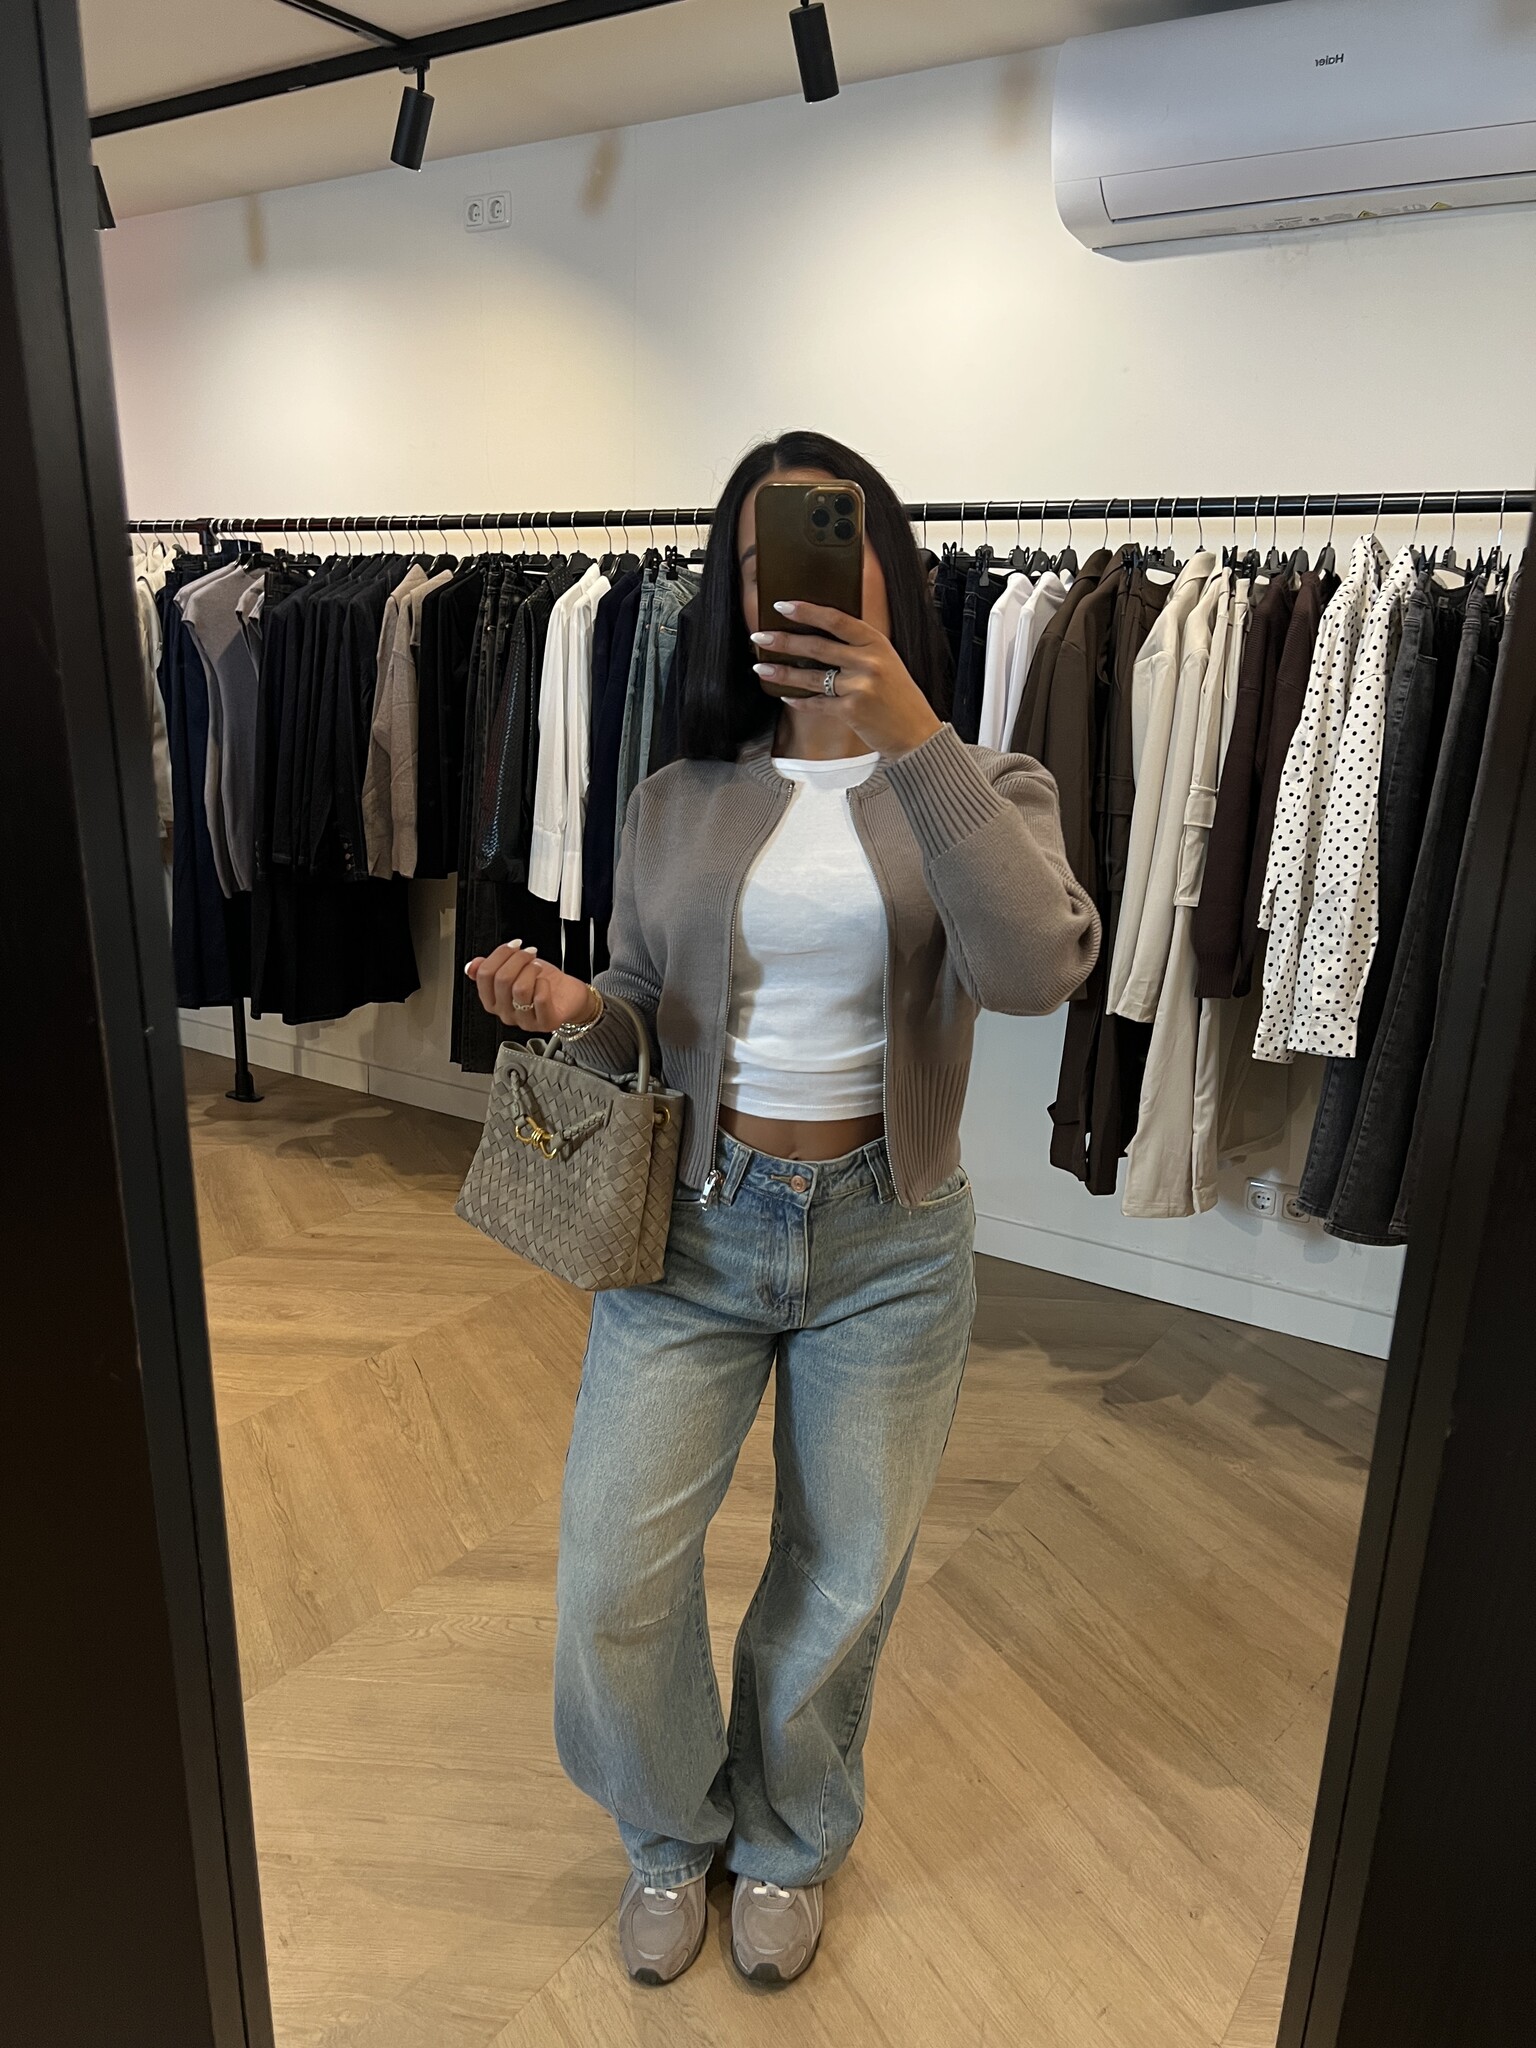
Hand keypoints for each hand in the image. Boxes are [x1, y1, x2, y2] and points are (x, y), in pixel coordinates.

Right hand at [465, 941, 597, 1031]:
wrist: (568, 996)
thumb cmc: (542, 982)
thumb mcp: (514, 970)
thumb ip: (491, 968)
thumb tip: (471, 966)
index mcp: (492, 1000)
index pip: (484, 975)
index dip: (499, 954)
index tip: (513, 945)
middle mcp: (505, 1013)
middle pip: (501, 979)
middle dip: (518, 958)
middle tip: (529, 953)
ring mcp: (524, 1020)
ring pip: (520, 989)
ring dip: (531, 970)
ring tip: (538, 967)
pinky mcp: (545, 1023)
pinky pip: (540, 999)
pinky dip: (544, 984)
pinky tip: (545, 982)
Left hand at [750, 603, 942, 757]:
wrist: (916, 732)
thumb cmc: (899, 697)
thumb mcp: (886, 662)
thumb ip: (859, 649)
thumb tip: (819, 637)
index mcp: (876, 642)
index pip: (836, 619)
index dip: (807, 611)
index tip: (782, 605)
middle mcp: (868, 661)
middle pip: (817, 646)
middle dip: (783, 641)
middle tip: (760, 636)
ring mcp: (859, 686)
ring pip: (811, 676)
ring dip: (782, 671)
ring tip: (761, 667)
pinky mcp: (851, 710)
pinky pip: (816, 703)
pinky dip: (799, 700)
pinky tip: (785, 696)